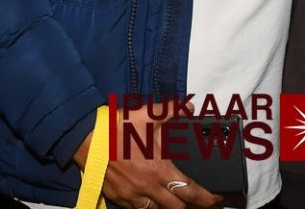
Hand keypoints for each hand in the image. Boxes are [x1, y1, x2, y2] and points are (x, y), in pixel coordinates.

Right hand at [73, 103, 221, 207]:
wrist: (87, 139)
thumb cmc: (118, 128)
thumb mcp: (148, 114)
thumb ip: (172, 110)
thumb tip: (189, 106)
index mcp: (160, 170)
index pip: (191, 193)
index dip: (208, 199)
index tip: (217, 198)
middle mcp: (149, 188)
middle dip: (192, 206)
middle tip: (200, 200)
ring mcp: (133, 197)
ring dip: (170, 207)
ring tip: (177, 199)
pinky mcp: (119, 198)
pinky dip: (149, 206)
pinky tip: (152, 198)